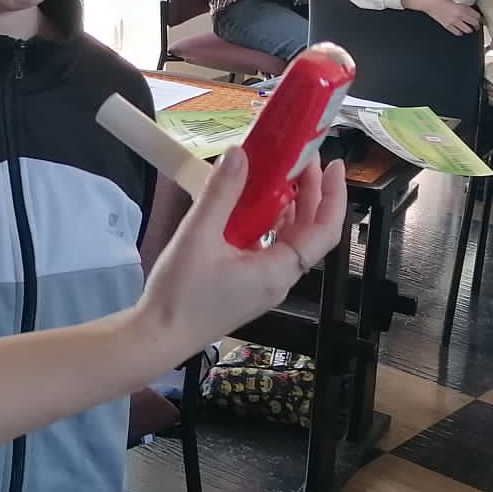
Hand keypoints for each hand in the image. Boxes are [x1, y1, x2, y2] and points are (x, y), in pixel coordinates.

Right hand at [138, 147, 347, 355]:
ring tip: (282, 175)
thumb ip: (221, 193)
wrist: (158, 338)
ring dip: (292, 208)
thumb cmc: (180, 294)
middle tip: (303, 160)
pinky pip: (272, 250)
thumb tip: (240, 153)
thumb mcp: (198, 237)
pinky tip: (256, 206)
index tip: (331, 164)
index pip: (324, 231)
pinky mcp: (248, 287)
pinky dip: (272, 223)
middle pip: (310, 234)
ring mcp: (264, 286)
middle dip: (311, 194)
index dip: (333, 196)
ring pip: (291, 242)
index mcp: (277, 272)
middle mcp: (278, 280)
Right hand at [403, 0, 478, 34]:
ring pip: (467, 30)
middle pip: (474, 24)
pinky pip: (457, 32)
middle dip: (477, 25)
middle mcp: (459, 16)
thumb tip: (470, 9)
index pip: (477, 16)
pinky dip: (460, 32)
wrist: (429, 1)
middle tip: (477, 24)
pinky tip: (460, 30)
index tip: (481, 18)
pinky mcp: (447, 26)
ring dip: (469, 29)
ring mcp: (453, 22)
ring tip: (470, 28)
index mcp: (462, 8)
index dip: (480, 18)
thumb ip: (463, 5)